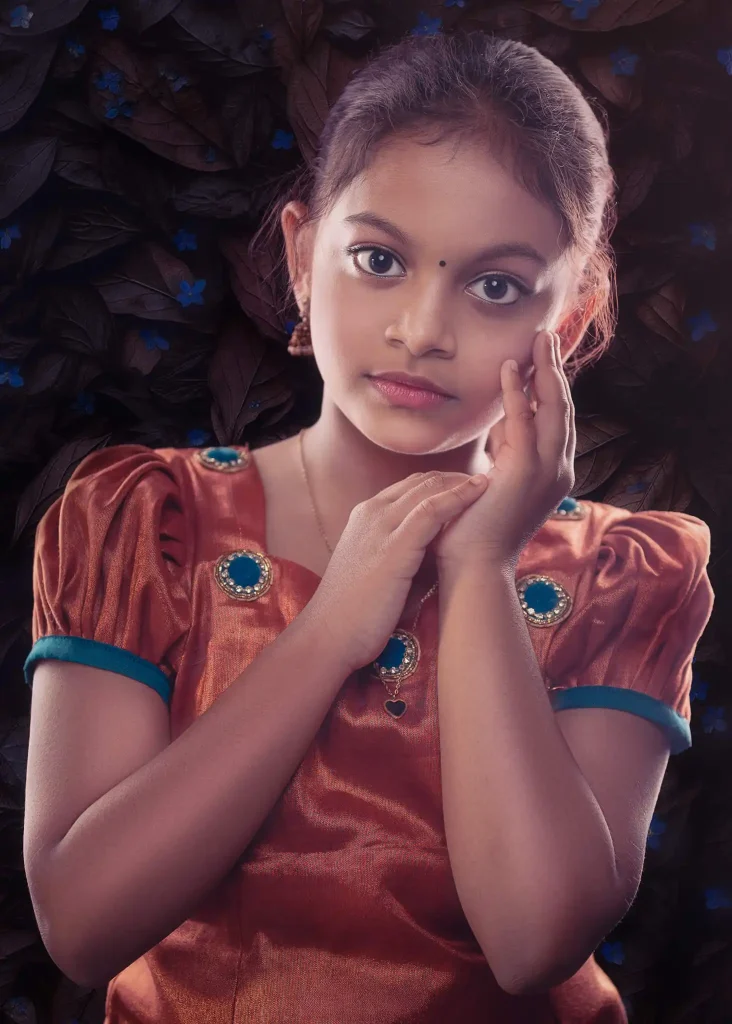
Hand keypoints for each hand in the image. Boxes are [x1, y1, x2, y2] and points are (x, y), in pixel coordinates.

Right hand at [303, 470, 488, 674]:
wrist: (329, 635)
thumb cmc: (360, 613)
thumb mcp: (385, 570)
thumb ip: (412, 553)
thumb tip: (449, 549)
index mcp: (365, 516)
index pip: (409, 486)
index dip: (442, 483)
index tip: (469, 488)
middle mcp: (371, 513)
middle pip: (421, 480)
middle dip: (456, 477)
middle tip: (487, 482)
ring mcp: (380, 526)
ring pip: (428, 487)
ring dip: (463, 481)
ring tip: (491, 481)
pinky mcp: (394, 546)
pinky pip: (432, 510)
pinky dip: (459, 496)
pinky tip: (481, 490)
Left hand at [432, 330, 574, 572]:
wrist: (472, 567)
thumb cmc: (475, 528)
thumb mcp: (497, 479)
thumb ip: (505, 450)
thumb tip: (503, 420)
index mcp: (552, 472)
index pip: (556, 418)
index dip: (550, 384)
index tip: (540, 355)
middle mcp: (558, 469)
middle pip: (562, 407)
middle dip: (554, 369)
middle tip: (545, 336)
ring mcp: (547, 471)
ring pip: (553, 409)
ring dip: (544, 371)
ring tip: (538, 340)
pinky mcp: (524, 473)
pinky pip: (524, 422)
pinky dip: (517, 393)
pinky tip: (510, 368)